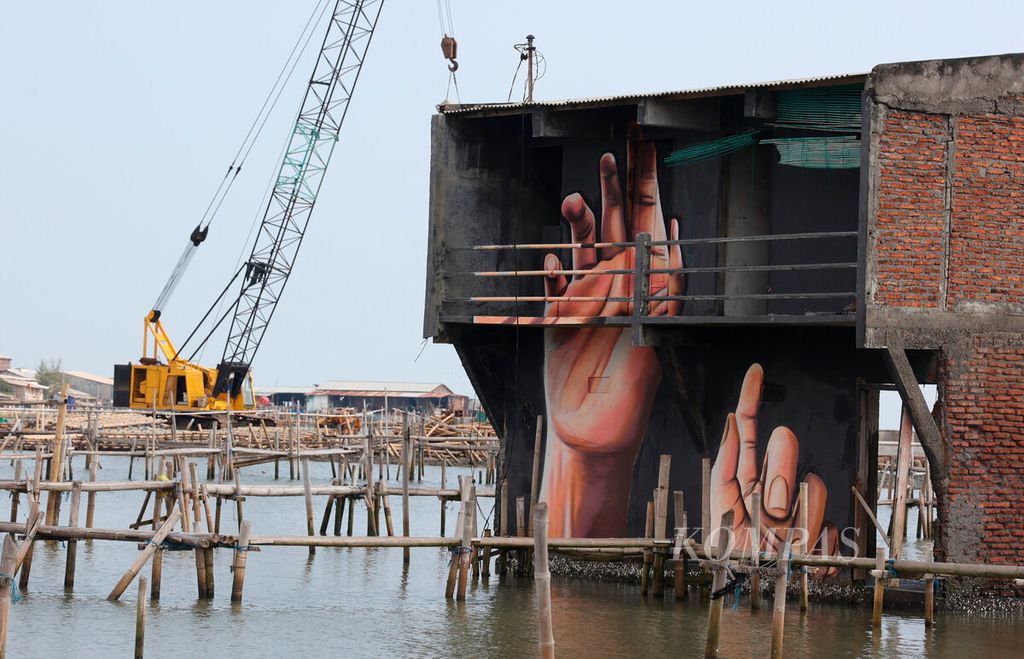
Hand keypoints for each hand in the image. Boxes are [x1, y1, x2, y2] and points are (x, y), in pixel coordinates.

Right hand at [541, 139, 683, 536]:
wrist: (592, 437)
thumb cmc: (631, 402)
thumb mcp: (650, 354)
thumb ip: (652, 312)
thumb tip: (664, 262)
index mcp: (645, 293)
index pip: (650, 234)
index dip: (649, 194)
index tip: (649, 156)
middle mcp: (616, 290)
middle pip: (616, 229)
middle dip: (615, 190)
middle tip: (613, 153)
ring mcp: (584, 302)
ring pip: (582, 250)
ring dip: (579, 225)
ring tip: (574, 201)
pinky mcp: (555, 319)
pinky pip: (552, 287)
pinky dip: (552, 274)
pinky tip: (553, 262)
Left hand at [711, 364, 838, 571]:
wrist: (761, 600)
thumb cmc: (737, 562)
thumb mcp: (723, 516)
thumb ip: (728, 472)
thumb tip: (733, 422)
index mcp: (740, 481)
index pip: (746, 430)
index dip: (750, 398)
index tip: (755, 371)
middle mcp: (770, 485)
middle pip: (783, 446)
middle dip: (781, 472)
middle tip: (774, 512)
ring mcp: (798, 502)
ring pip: (811, 479)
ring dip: (798, 514)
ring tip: (781, 542)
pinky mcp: (822, 524)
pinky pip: (828, 510)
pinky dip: (816, 534)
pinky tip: (803, 554)